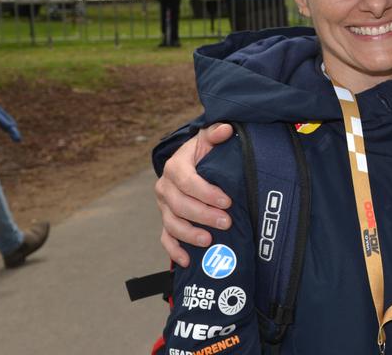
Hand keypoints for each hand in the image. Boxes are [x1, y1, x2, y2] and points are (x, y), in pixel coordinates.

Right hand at [156, 123, 234, 265]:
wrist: (192, 162)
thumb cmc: (204, 152)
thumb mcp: (209, 139)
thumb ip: (216, 133)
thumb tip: (226, 130)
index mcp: (175, 167)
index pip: (187, 182)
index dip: (206, 193)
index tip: (227, 201)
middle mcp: (165, 187)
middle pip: (180, 206)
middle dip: (203, 216)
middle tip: (226, 222)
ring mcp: (164, 207)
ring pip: (171, 224)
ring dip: (189, 235)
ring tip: (209, 241)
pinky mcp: (167, 220)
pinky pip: (166, 238)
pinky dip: (174, 251)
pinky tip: (188, 260)